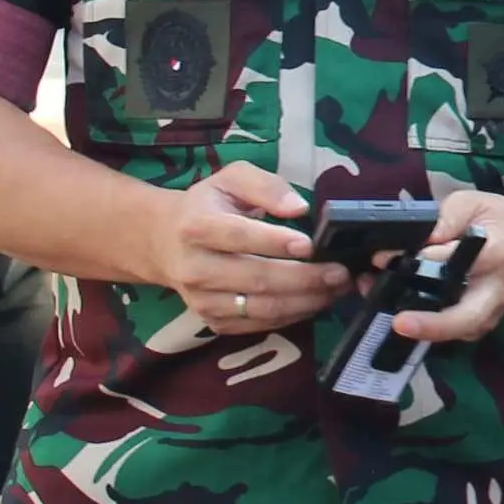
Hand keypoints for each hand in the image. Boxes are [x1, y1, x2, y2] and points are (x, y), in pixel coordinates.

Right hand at [150, 162, 348, 338]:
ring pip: (261, 308)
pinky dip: (292, 316)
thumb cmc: (207, 206)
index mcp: (196, 226)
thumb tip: (299, 208)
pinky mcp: (213, 322)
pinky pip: (259, 324)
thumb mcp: (231, 179)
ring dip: (305, 301)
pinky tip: (315, 301)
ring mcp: (202, 300)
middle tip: (339, 272)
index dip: (275, 242)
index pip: (239, 236)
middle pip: (256, 278)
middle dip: (304, 278)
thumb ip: (266, 186)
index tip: (309, 244)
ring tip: (335, 289)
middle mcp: (195, 267)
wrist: (165, 242)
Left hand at [394, 190, 503, 344]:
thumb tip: (417, 241)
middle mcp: (496, 288)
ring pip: (464, 331)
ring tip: (395, 321)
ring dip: (431, 332)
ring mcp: (495, 308)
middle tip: (400, 323)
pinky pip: (463, 330)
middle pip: (468, 318)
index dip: (421, 260)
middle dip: (433, 325)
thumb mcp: (473, 202)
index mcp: (494, 252)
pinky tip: (412, 320)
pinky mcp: (489, 317)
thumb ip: (445, 218)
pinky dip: (438, 330)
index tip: (385, 258)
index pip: (456, 261)